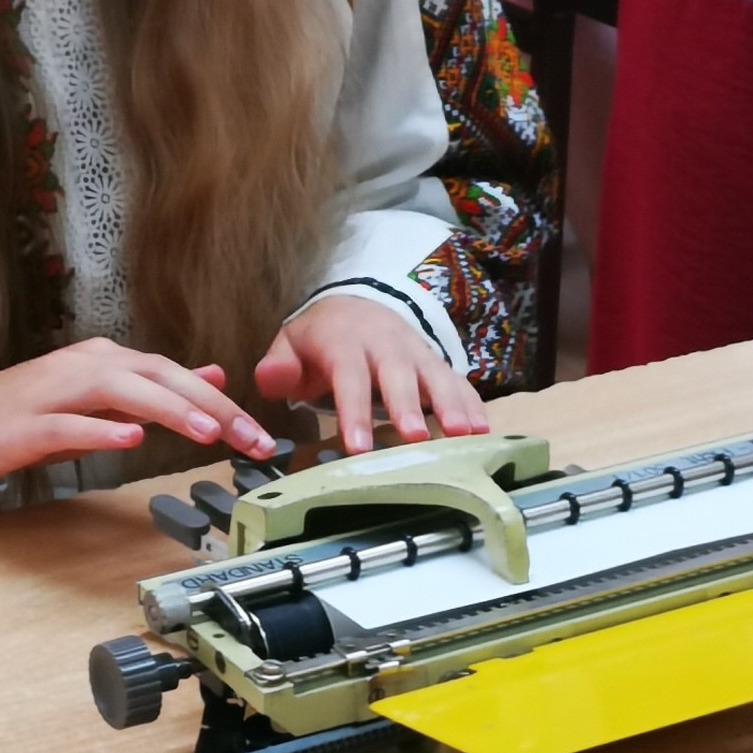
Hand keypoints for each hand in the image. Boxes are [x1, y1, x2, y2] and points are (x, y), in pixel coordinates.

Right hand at [0, 341, 275, 495]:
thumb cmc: (31, 414)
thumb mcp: (101, 396)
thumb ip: (154, 387)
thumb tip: (213, 376)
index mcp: (106, 360)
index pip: (172, 372)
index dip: (219, 398)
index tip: (257, 430)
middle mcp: (85, 365)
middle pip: (156, 375)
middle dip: (209, 404)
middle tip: (249, 434)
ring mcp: (54, 392)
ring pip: (120, 391)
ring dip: (167, 408)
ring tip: (207, 429)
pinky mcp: (27, 425)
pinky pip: (69, 425)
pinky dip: (101, 430)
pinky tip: (130, 439)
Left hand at [255, 296, 488, 456]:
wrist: (356, 305)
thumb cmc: (321, 339)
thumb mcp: (291, 345)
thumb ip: (279, 367)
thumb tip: (269, 379)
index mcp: (345, 341)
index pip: (349, 376)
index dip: (354, 411)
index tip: (357, 446)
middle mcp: (384, 343)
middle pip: (397, 374)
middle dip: (407, 406)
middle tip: (416, 439)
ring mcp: (414, 351)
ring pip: (434, 375)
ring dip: (450, 404)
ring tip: (464, 435)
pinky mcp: (435, 362)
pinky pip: (456, 381)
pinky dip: (472, 404)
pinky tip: (484, 431)